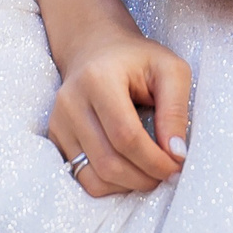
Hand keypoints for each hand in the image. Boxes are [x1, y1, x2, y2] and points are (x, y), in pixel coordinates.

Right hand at [48, 24, 191, 196]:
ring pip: (93, 177)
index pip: (125, 135)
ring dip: (128, 185)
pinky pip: (82, 177)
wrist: (96, 48)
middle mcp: (71, 102)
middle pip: (108, 161)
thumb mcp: (170, 70)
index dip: (154, 159)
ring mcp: (58, 122)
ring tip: (151, 174)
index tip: (177, 165)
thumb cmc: (138, 59)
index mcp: (99, 79)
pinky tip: (130, 171)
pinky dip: (110, 184)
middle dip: (144, 177)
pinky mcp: (55, 137)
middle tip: (168, 173)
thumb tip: (176, 153)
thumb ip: (176, 109)